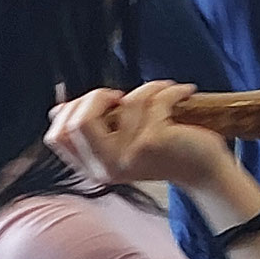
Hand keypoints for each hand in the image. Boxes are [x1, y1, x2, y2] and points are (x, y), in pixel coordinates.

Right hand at [46, 82, 235, 191]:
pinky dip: (170, 90)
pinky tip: (183, 92)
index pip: (56, 137)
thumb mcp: (121, 144)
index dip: (71, 110)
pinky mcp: (152, 143)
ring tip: (163, 91)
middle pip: (77, 122)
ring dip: (147, 88)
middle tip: (122, 96)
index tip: (101, 103)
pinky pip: (152, 100)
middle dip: (96, 96)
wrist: (203, 171)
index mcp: (92, 168)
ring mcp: (128, 156)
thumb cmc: (162, 152)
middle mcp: (105, 168)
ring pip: (123, 103)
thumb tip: (58, 106)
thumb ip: (93, 130)